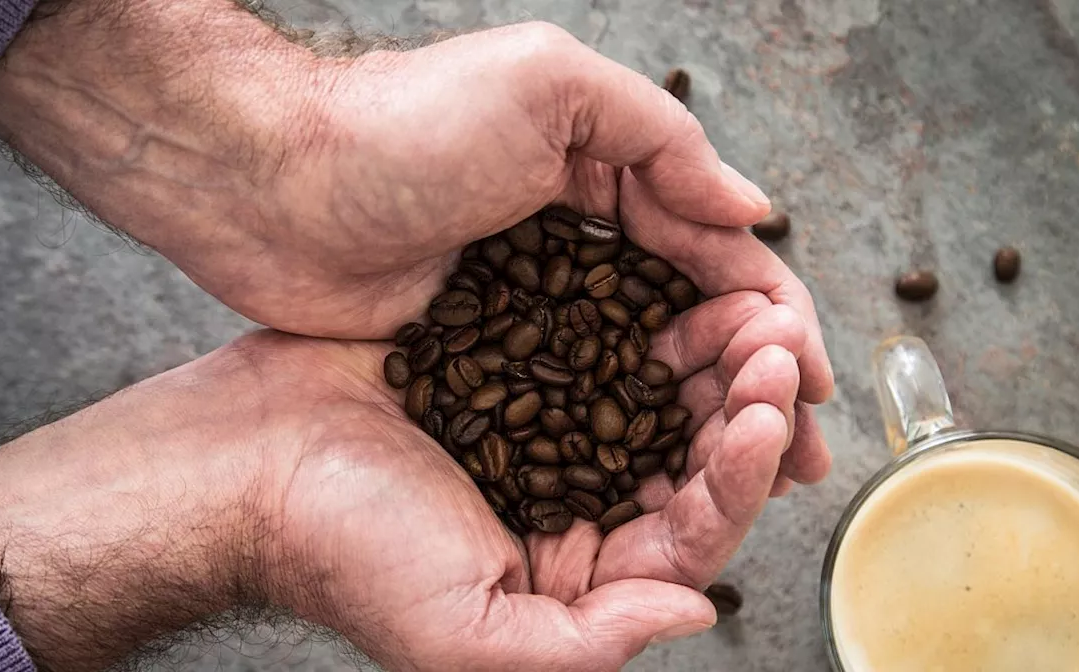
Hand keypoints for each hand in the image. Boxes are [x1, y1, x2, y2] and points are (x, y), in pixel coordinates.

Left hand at [0, 0, 830, 407]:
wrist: (267, 185)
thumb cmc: (401, 126)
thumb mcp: (546, 88)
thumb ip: (659, 140)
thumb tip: (750, 213)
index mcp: (607, 174)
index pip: (714, 254)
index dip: (772, 317)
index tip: (811, 381)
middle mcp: (580, 243)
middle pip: (690, 323)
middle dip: (752, 384)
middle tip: (798, 452)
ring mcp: (535, 306)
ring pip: (640, 370)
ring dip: (699, 421)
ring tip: (748, 478)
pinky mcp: (486, 358)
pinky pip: (574, 400)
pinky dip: (622, 433)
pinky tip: (654, 475)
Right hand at [254, 297, 817, 670]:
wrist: (243, 460)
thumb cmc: (341, 551)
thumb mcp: (463, 635)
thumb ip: (587, 643)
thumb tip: (698, 610)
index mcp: (572, 576)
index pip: (688, 532)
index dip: (739, 474)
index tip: (766, 411)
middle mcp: (571, 503)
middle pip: (686, 457)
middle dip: (742, 403)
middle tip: (775, 343)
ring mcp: (545, 429)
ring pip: (656, 394)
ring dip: (707, 354)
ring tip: (745, 309)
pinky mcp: (514, 363)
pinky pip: (599, 339)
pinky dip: (643, 315)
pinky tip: (674, 285)